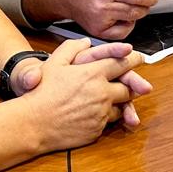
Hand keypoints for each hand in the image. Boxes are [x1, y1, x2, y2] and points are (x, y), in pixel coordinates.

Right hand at [21, 39, 143, 150]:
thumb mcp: (54, 63)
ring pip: (121, 106)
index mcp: (93, 74)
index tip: (139, 57)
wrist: (33, 124)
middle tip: (132, 81)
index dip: (134, 59)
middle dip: (132, 84)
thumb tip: (85, 41)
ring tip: (111, 98)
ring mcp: (101, 113)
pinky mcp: (97, 130)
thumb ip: (72, 48)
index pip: (123, 63)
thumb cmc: (41, 92)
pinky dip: (106, 116)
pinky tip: (95, 112)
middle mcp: (102, 93)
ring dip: (120, 102)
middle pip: (128, 88)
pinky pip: (109, 122)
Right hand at [53, 0, 156, 39]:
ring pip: (131, 21)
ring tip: (129, 7)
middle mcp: (103, 6)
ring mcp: (100, 21)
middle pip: (137, 10)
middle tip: (144, 1)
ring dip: (136, 15)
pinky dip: (126, 26)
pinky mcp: (98, 31)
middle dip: (144, 6)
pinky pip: (121, 33)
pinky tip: (122, 18)